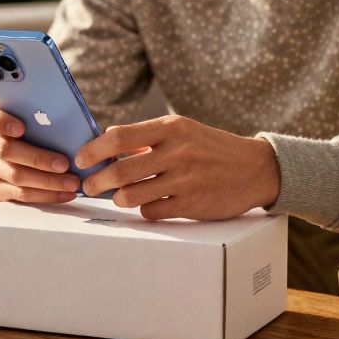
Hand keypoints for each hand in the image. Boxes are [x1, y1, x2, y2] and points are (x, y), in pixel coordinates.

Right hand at [0, 100, 80, 203]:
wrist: (6, 150)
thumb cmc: (25, 125)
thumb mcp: (25, 114)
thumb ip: (36, 115)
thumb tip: (66, 122)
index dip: (2, 122)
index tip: (21, 128)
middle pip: (6, 151)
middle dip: (38, 159)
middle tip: (64, 164)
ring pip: (16, 176)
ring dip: (47, 181)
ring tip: (71, 182)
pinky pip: (21, 195)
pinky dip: (46, 195)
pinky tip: (65, 193)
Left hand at [74, 115, 280, 220]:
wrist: (256, 169)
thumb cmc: (210, 147)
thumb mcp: (182, 131)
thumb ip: (146, 138)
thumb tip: (104, 145)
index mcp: (171, 128)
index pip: (119, 137)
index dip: (93, 150)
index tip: (81, 159)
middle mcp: (177, 152)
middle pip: (120, 170)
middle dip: (97, 181)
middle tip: (88, 186)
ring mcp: (185, 180)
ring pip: (132, 195)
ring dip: (117, 199)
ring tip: (116, 197)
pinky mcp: (193, 204)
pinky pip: (152, 211)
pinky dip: (144, 209)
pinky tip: (147, 203)